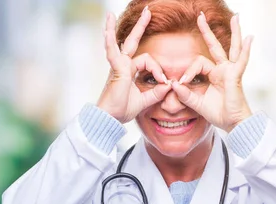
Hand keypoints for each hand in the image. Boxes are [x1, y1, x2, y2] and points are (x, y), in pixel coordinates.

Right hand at [97, 8, 171, 123]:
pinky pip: (113, 53)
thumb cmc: (123, 110)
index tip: (165, 83)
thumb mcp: (145, 101)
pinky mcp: (116, 70)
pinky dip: (109, 42)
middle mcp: (123, 65)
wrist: (111, 118)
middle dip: (140, 27)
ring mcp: (118, 66)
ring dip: (117, 29)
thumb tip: (169, 86)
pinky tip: (106, 31)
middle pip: (132, 42)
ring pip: (122, 43)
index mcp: (129, 71)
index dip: (158, 71)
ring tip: (111, 14)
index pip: (148, 61)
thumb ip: (156, 93)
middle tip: (148, 12)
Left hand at [171, 13, 253, 131]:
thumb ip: (185, 94)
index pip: (198, 63)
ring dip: (234, 32)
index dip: (188, 71)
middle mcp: (223, 70)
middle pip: (215, 46)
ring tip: (236, 17)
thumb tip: (173, 84)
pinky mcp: (236, 76)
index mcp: (213, 75)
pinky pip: (241, 61)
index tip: (182, 83)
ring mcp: (231, 71)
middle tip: (200, 16)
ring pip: (232, 48)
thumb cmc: (219, 114)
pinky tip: (250, 39)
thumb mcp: (197, 103)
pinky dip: (246, 50)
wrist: (233, 124)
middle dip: (207, 31)